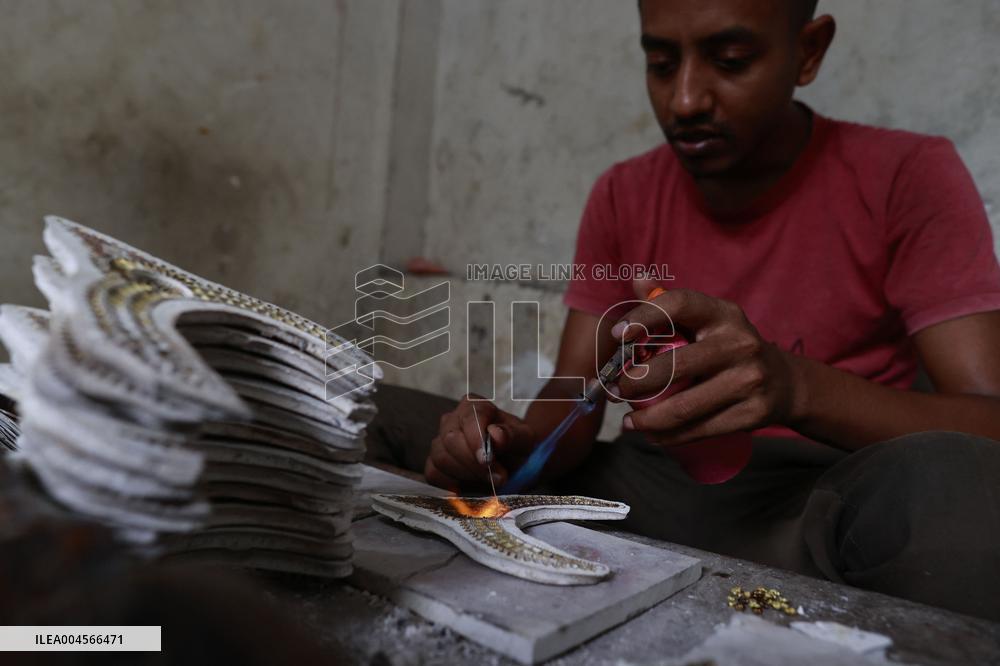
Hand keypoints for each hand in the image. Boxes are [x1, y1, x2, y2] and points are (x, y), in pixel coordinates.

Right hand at [425, 395, 536, 491]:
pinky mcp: (434, 463)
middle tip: (498, 477)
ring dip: (466, 474)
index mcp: (474, 406)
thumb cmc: (517, 446)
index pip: (469, 417)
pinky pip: (433, 473)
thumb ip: (513, 436)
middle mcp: (452, 420)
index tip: (487, 460)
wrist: (513, 462)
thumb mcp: (525, 440)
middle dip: (473, 462)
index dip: (476, 439)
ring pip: (440, 457)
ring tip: (489, 481)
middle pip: (451, 439)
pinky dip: (451, 484)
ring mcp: (440, 441)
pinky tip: (470, 486)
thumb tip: (496, 434)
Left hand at [609, 287, 799, 445]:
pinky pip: (700, 429)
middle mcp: (740, 343)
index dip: (645, 317)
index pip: (680, 305)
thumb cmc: (728, 347)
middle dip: (635, 383)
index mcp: (723, 314)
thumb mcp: (708, 320)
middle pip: (675, 366)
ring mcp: (749, 380)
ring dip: (647, 419)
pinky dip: (669, 436)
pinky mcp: (753, 413)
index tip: (617, 335)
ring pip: (684, 407)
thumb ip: (670, 303)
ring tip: (628, 421)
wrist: (784, 383)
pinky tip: (652, 434)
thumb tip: (637, 279)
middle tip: (616, 391)